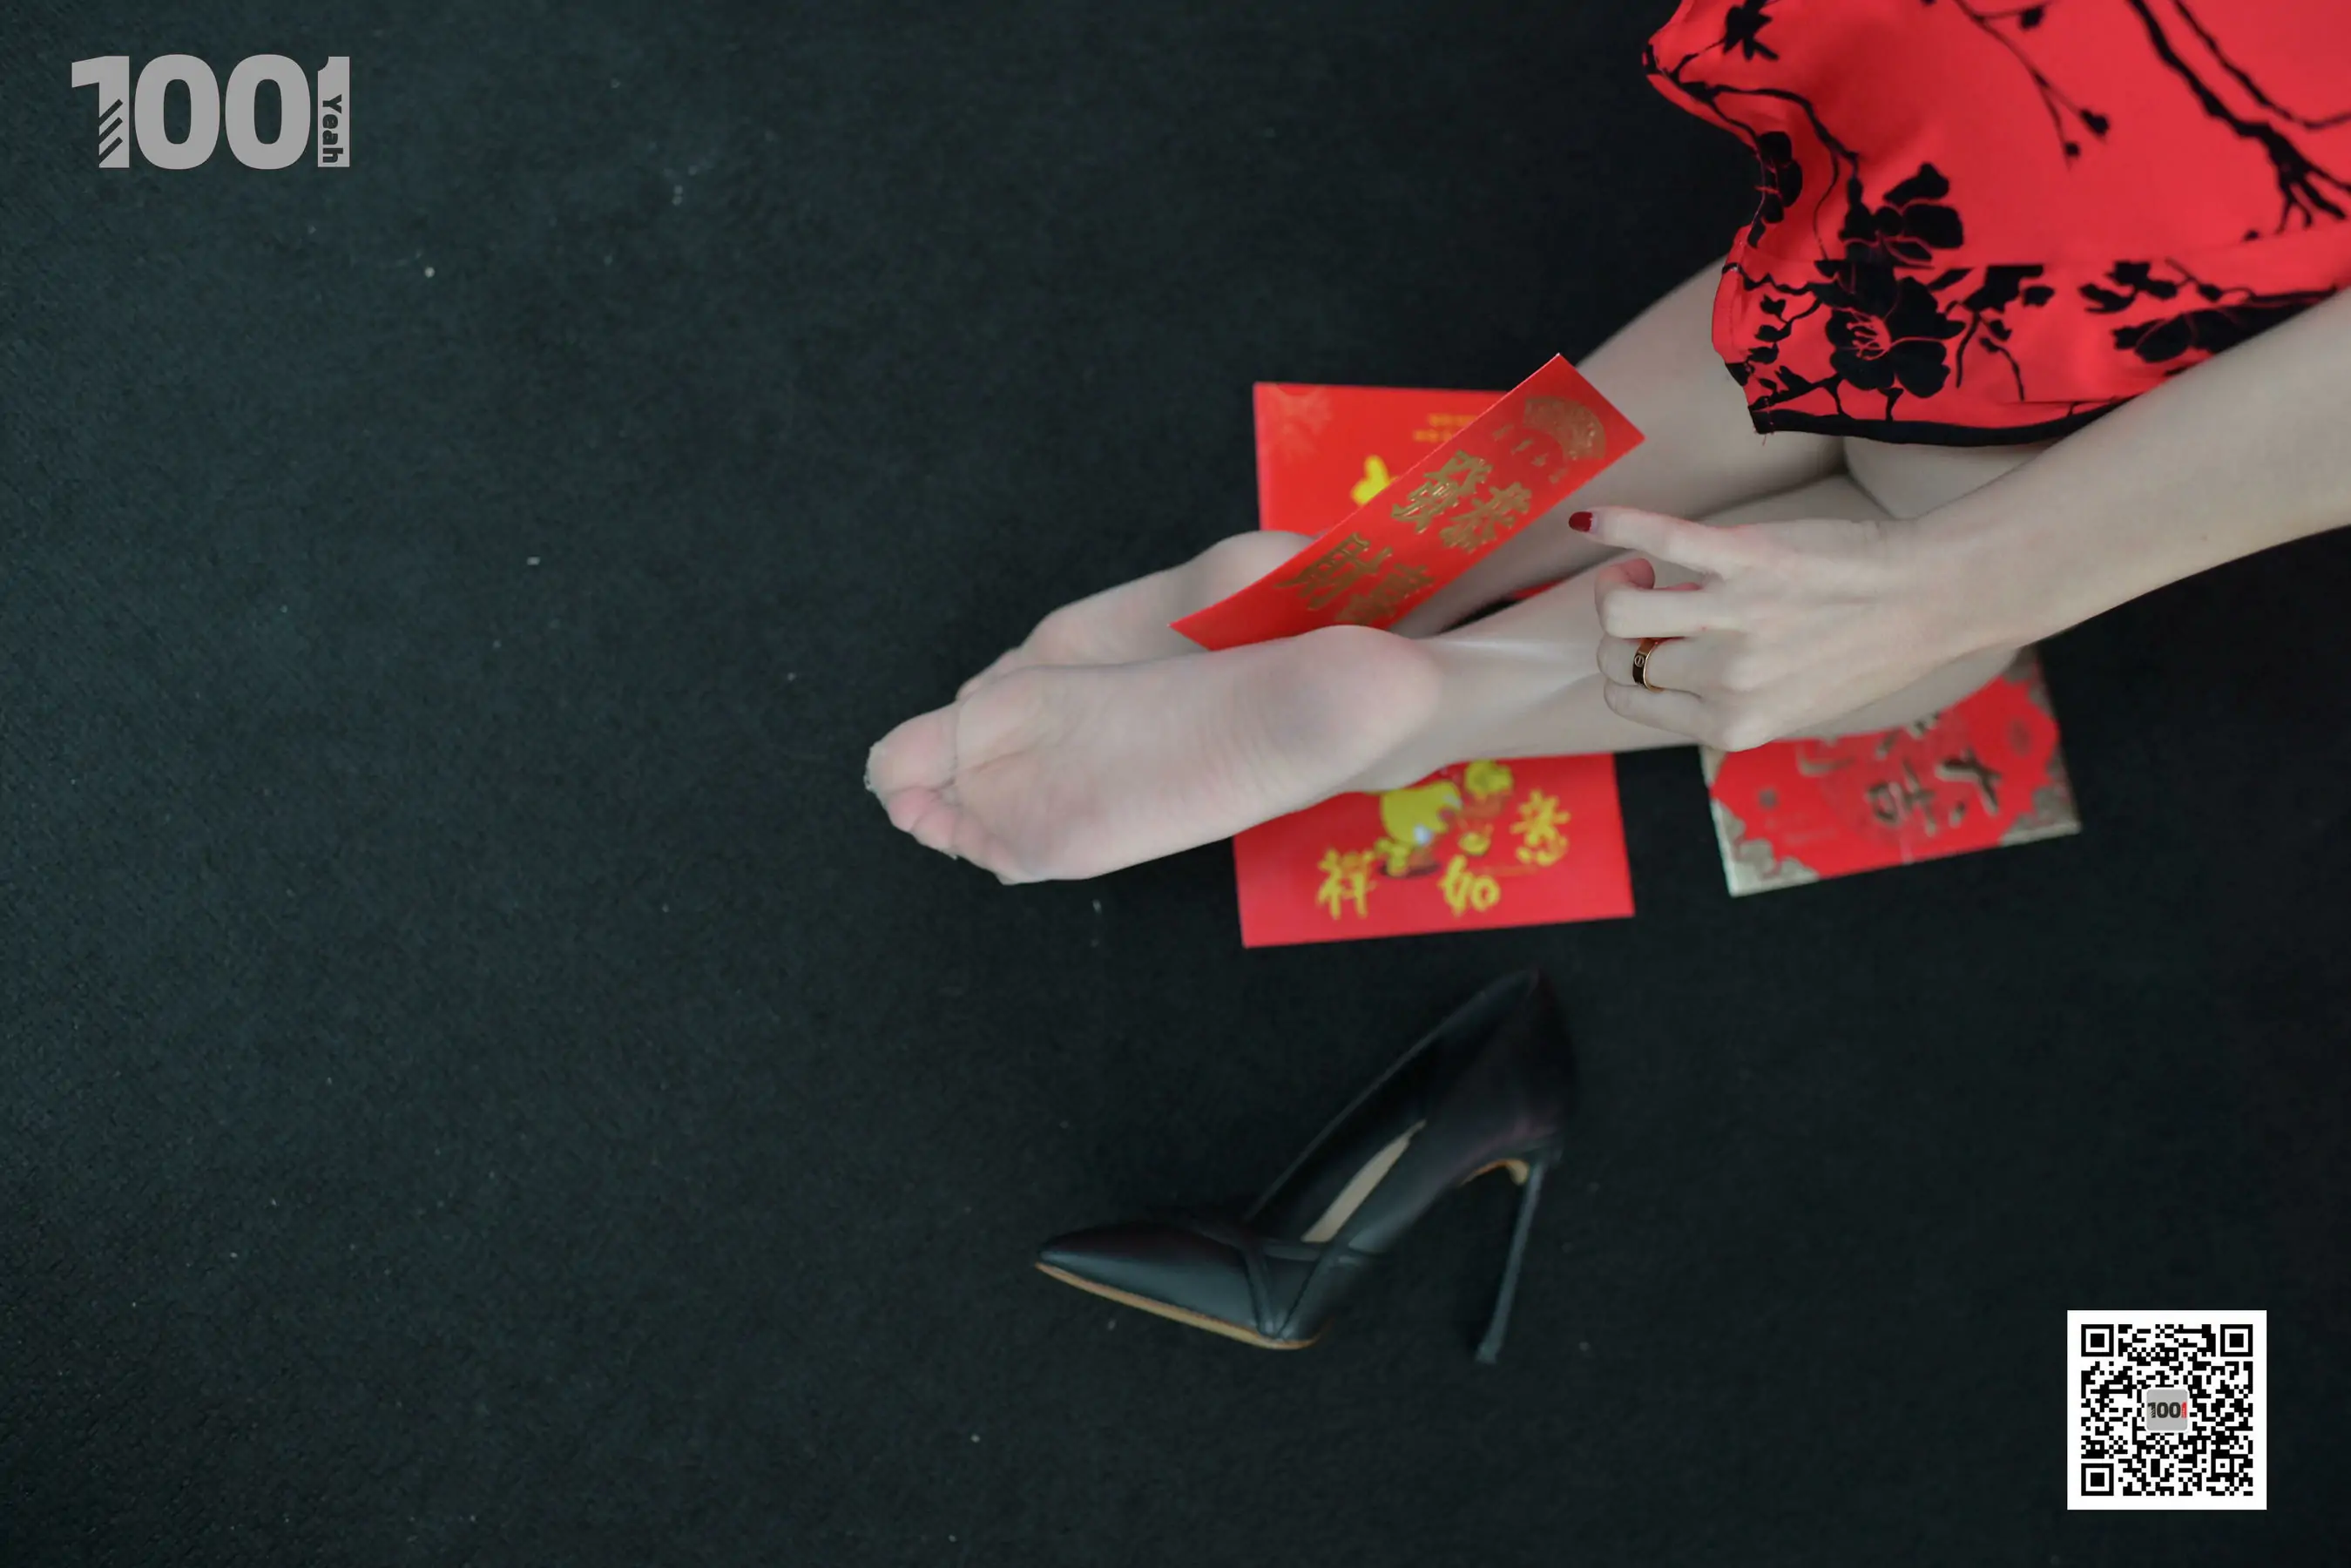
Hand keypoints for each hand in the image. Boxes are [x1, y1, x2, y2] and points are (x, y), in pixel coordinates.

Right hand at [1572, 506, 1982, 750]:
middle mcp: (1728, 680)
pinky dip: (1616, 526)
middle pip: (1621, 656)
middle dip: (1621, 626)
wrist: (1928, 597)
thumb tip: (1657, 669)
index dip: (1626, 666)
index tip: (1650, 639)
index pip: (1628, 699)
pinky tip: (1590, 520)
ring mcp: (1736, 619)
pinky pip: (1660, 538)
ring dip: (1616, 583)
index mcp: (1732, 723)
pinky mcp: (1747, 559)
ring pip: (1619, 612)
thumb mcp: (1790, 703)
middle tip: (1648, 596)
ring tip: (1643, 565)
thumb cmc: (1864, 648)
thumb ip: (1725, 700)